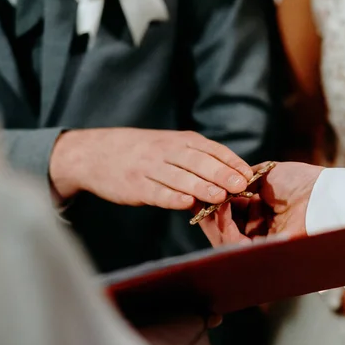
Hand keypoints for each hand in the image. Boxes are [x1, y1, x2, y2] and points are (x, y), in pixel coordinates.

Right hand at [49, 128, 253, 208]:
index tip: (248, 175)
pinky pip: (156, 192)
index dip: (231, 162)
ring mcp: (149, 168)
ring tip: (220, 197)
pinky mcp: (135, 186)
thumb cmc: (142, 151)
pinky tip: (186, 204)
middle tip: (241, 186)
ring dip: (201, 186)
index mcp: (180, 140)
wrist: (96, 153)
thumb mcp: (170, 145)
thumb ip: (197, 158)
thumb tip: (232, 176)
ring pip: (179, 177)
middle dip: (221, 173)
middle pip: (198, 161)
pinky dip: (171, 197)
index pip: (212, 149)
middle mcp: (166, 151)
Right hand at [198, 161, 323, 245]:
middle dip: (209, 214)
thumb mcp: (266, 173)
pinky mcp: (264, 252)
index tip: (201, 189)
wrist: (320, 193)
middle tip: (196, 198)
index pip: (231, 210)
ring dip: (214, 221)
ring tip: (207, 203)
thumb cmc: (300, 181)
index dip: (215, 201)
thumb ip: (242, 180)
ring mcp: (262, 241)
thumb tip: (222, 185)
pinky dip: (224, 228)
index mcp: (263, 208)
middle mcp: (261, 227)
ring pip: (226, 238)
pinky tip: (219, 210)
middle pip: (225, 227)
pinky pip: (236, 245)